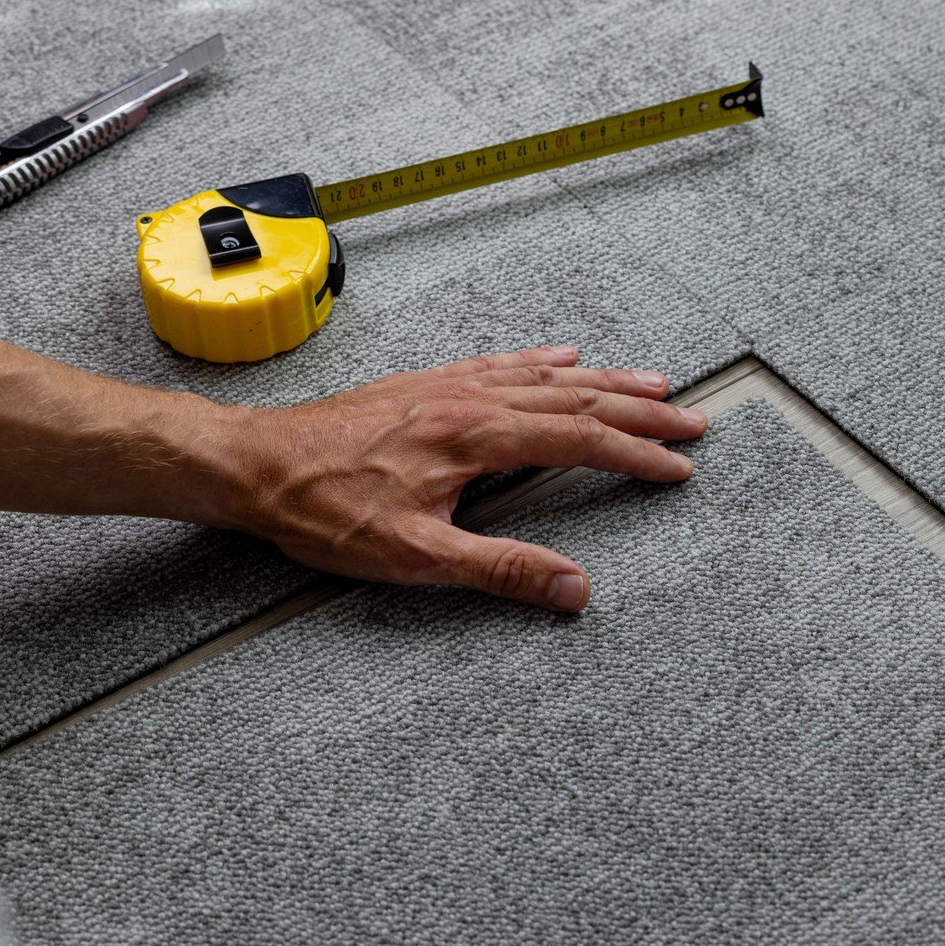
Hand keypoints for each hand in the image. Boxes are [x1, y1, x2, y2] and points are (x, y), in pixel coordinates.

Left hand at [225, 345, 704, 608]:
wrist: (253, 464)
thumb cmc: (323, 512)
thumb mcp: (414, 557)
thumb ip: (500, 569)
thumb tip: (574, 588)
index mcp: (475, 438)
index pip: (578, 440)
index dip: (636, 454)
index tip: (678, 466)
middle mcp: (470, 400)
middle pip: (576, 398)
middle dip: (640, 410)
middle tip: (691, 419)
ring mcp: (448, 386)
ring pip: (545, 376)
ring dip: (605, 380)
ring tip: (652, 382)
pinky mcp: (425, 385)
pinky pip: (501, 363)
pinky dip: (543, 361)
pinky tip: (562, 357)